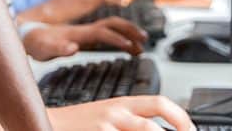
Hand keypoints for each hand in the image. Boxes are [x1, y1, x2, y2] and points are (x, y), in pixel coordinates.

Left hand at [22, 18, 147, 59]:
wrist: (28, 35)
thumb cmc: (37, 42)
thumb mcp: (45, 48)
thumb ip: (58, 48)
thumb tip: (72, 48)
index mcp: (78, 33)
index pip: (103, 33)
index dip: (117, 39)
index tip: (131, 47)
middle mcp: (84, 30)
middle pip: (112, 25)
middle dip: (129, 30)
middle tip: (144, 40)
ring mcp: (84, 32)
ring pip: (111, 28)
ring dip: (127, 33)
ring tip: (141, 45)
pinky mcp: (83, 36)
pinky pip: (106, 34)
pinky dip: (119, 38)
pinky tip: (124, 46)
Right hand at [50, 95, 194, 130]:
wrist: (49, 123)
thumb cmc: (82, 123)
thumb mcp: (110, 115)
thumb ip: (134, 121)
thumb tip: (160, 129)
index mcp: (124, 104)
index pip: (161, 104)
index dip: (182, 118)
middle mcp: (117, 113)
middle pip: (154, 121)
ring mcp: (106, 126)